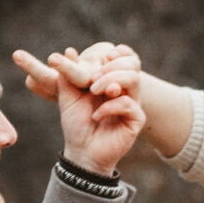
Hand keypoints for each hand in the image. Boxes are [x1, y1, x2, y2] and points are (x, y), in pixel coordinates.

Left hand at [12, 43, 144, 175]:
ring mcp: (132, 104)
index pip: (126, 58)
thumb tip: (69, 51)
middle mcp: (125, 90)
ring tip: (94, 91)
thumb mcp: (67, 96)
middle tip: (93, 79)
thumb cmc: (76, 125)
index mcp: (112, 80)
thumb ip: (68, 73)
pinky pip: (128, 104)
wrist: (81, 152)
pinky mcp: (136, 120)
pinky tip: (97, 115)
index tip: (107, 54)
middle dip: (110, 67)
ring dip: (111, 80)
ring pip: (133, 79)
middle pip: (132, 65)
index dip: (121, 52)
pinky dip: (110, 106)